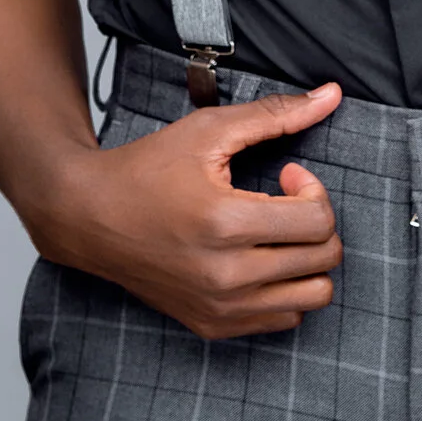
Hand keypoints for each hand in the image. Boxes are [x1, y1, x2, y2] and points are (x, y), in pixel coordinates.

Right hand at [26, 84, 344, 338]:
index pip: (319, 222)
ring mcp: (220, 307)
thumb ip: (276, 114)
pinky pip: (284, 319)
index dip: (314, 189)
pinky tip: (260, 256)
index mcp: (226, 223)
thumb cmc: (147, 168)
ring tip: (276, 230)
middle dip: (317, 220)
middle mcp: (226, 276)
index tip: (288, 174)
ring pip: (314, 297)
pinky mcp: (213, 326)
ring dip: (308, 259)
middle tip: (284, 198)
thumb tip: (332, 95)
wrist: (89, 217)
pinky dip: (285, 288)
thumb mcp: (210, 130)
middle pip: (324, 259)